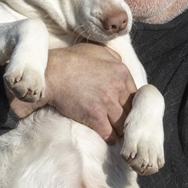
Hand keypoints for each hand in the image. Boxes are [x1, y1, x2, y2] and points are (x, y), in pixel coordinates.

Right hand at [8, 44, 136, 141]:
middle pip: (131, 110)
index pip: (135, 95)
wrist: (51, 73)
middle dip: (126, 117)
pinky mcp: (95, 117)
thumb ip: (114, 58)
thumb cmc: (71, 60)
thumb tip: (121, 65)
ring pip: (123, 125)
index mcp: (121, 71)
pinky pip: (109, 134)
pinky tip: (106, 136)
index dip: (129, 103)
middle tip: (122, 123)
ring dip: (119, 130)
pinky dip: (109, 137)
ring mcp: (107, 103)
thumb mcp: (97, 50)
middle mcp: (118, 87)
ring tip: (116, 132)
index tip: (124, 108)